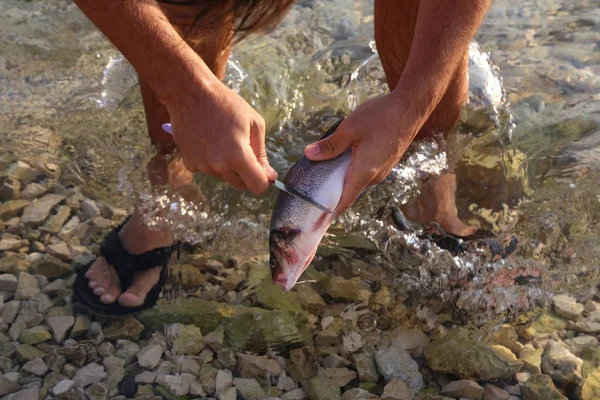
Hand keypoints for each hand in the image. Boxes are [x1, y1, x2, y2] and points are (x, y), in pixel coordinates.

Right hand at [164, 79, 277, 194]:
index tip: (262, 170)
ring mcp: (203, 166)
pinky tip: (208, 142)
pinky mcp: (190, 163)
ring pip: (224, 177)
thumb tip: (270, 177)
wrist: (190, 93)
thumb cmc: (226, 104)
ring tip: (223, 140)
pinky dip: (211, 162)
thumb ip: (262, 154)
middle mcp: (219, 166)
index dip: (263, 180)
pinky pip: (208, 170)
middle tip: (243, 149)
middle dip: (246, 173)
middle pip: (241, 185)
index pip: (258, 186)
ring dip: (228, 167)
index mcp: (238, 155)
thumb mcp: (254, 123)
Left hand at [304, 92, 423, 214]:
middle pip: (348, 192)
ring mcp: (382, 170)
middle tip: (310, 195)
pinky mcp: (385, 162)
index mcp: (364, 172)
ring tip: (321, 176)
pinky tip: (340, 161)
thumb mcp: (349, 128)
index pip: (343, 201)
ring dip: (341, 180)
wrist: (411, 106)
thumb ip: (330, 145)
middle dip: (330, 195)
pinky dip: (350, 171)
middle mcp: (375, 176)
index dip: (328, 213)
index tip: (316, 223)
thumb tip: (309, 155)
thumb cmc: (382, 116)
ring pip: (356, 180)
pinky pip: (364, 172)